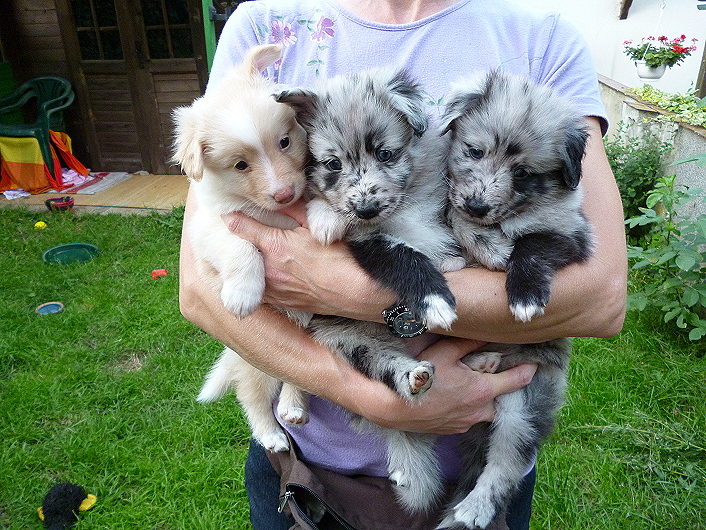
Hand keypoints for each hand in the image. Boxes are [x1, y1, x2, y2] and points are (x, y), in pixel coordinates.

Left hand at [222, 206, 394, 318]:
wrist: (355, 293)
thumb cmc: (340, 258)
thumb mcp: (317, 226)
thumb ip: (295, 210)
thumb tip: (281, 195)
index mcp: (274, 245)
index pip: (240, 226)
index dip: (232, 217)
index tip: (228, 211)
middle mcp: (267, 268)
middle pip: (241, 251)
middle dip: (238, 241)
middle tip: (235, 230)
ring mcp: (272, 288)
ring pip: (248, 272)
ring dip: (247, 263)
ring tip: (248, 254)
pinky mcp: (280, 302)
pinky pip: (260, 290)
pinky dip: (257, 281)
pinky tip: (264, 275)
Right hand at [357, 338, 537, 433]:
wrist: (394, 407)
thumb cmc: (421, 376)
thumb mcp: (445, 351)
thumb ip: (469, 342)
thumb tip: (488, 331)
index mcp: (483, 390)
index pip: (517, 379)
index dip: (530, 368)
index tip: (536, 361)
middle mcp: (480, 411)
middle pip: (500, 398)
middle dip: (500, 387)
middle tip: (491, 373)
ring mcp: (466, 423)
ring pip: (483, 410)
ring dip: (481, 399)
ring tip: (467, 386)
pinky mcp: (453, 430)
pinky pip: (467, 417)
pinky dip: (466, 407)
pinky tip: (451, 397)